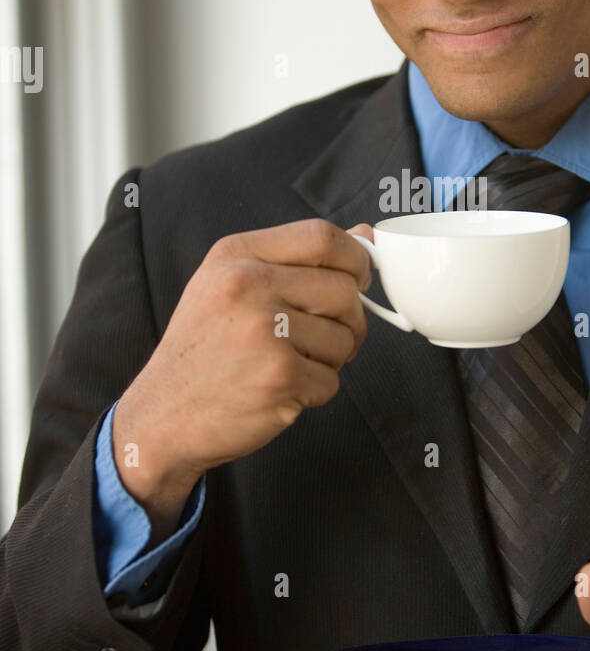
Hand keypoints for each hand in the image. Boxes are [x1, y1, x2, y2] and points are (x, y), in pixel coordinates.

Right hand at [112, 218, 373, 536]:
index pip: (322, 235)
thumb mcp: (232, 285)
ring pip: (345, 337)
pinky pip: (332, 380)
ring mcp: (264, 332)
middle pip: (344, 290)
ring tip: (288, 364)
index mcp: (235, 255)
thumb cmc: (205, 349)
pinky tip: (279, 389)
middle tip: (321, 338)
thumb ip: (297, 259)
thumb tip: (366, 235)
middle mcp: (247, 285)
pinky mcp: (278, 377)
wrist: (162, 415)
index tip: (356, 280)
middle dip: (348, 319)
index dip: (354, 258)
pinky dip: (315, 391)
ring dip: (330, 360)